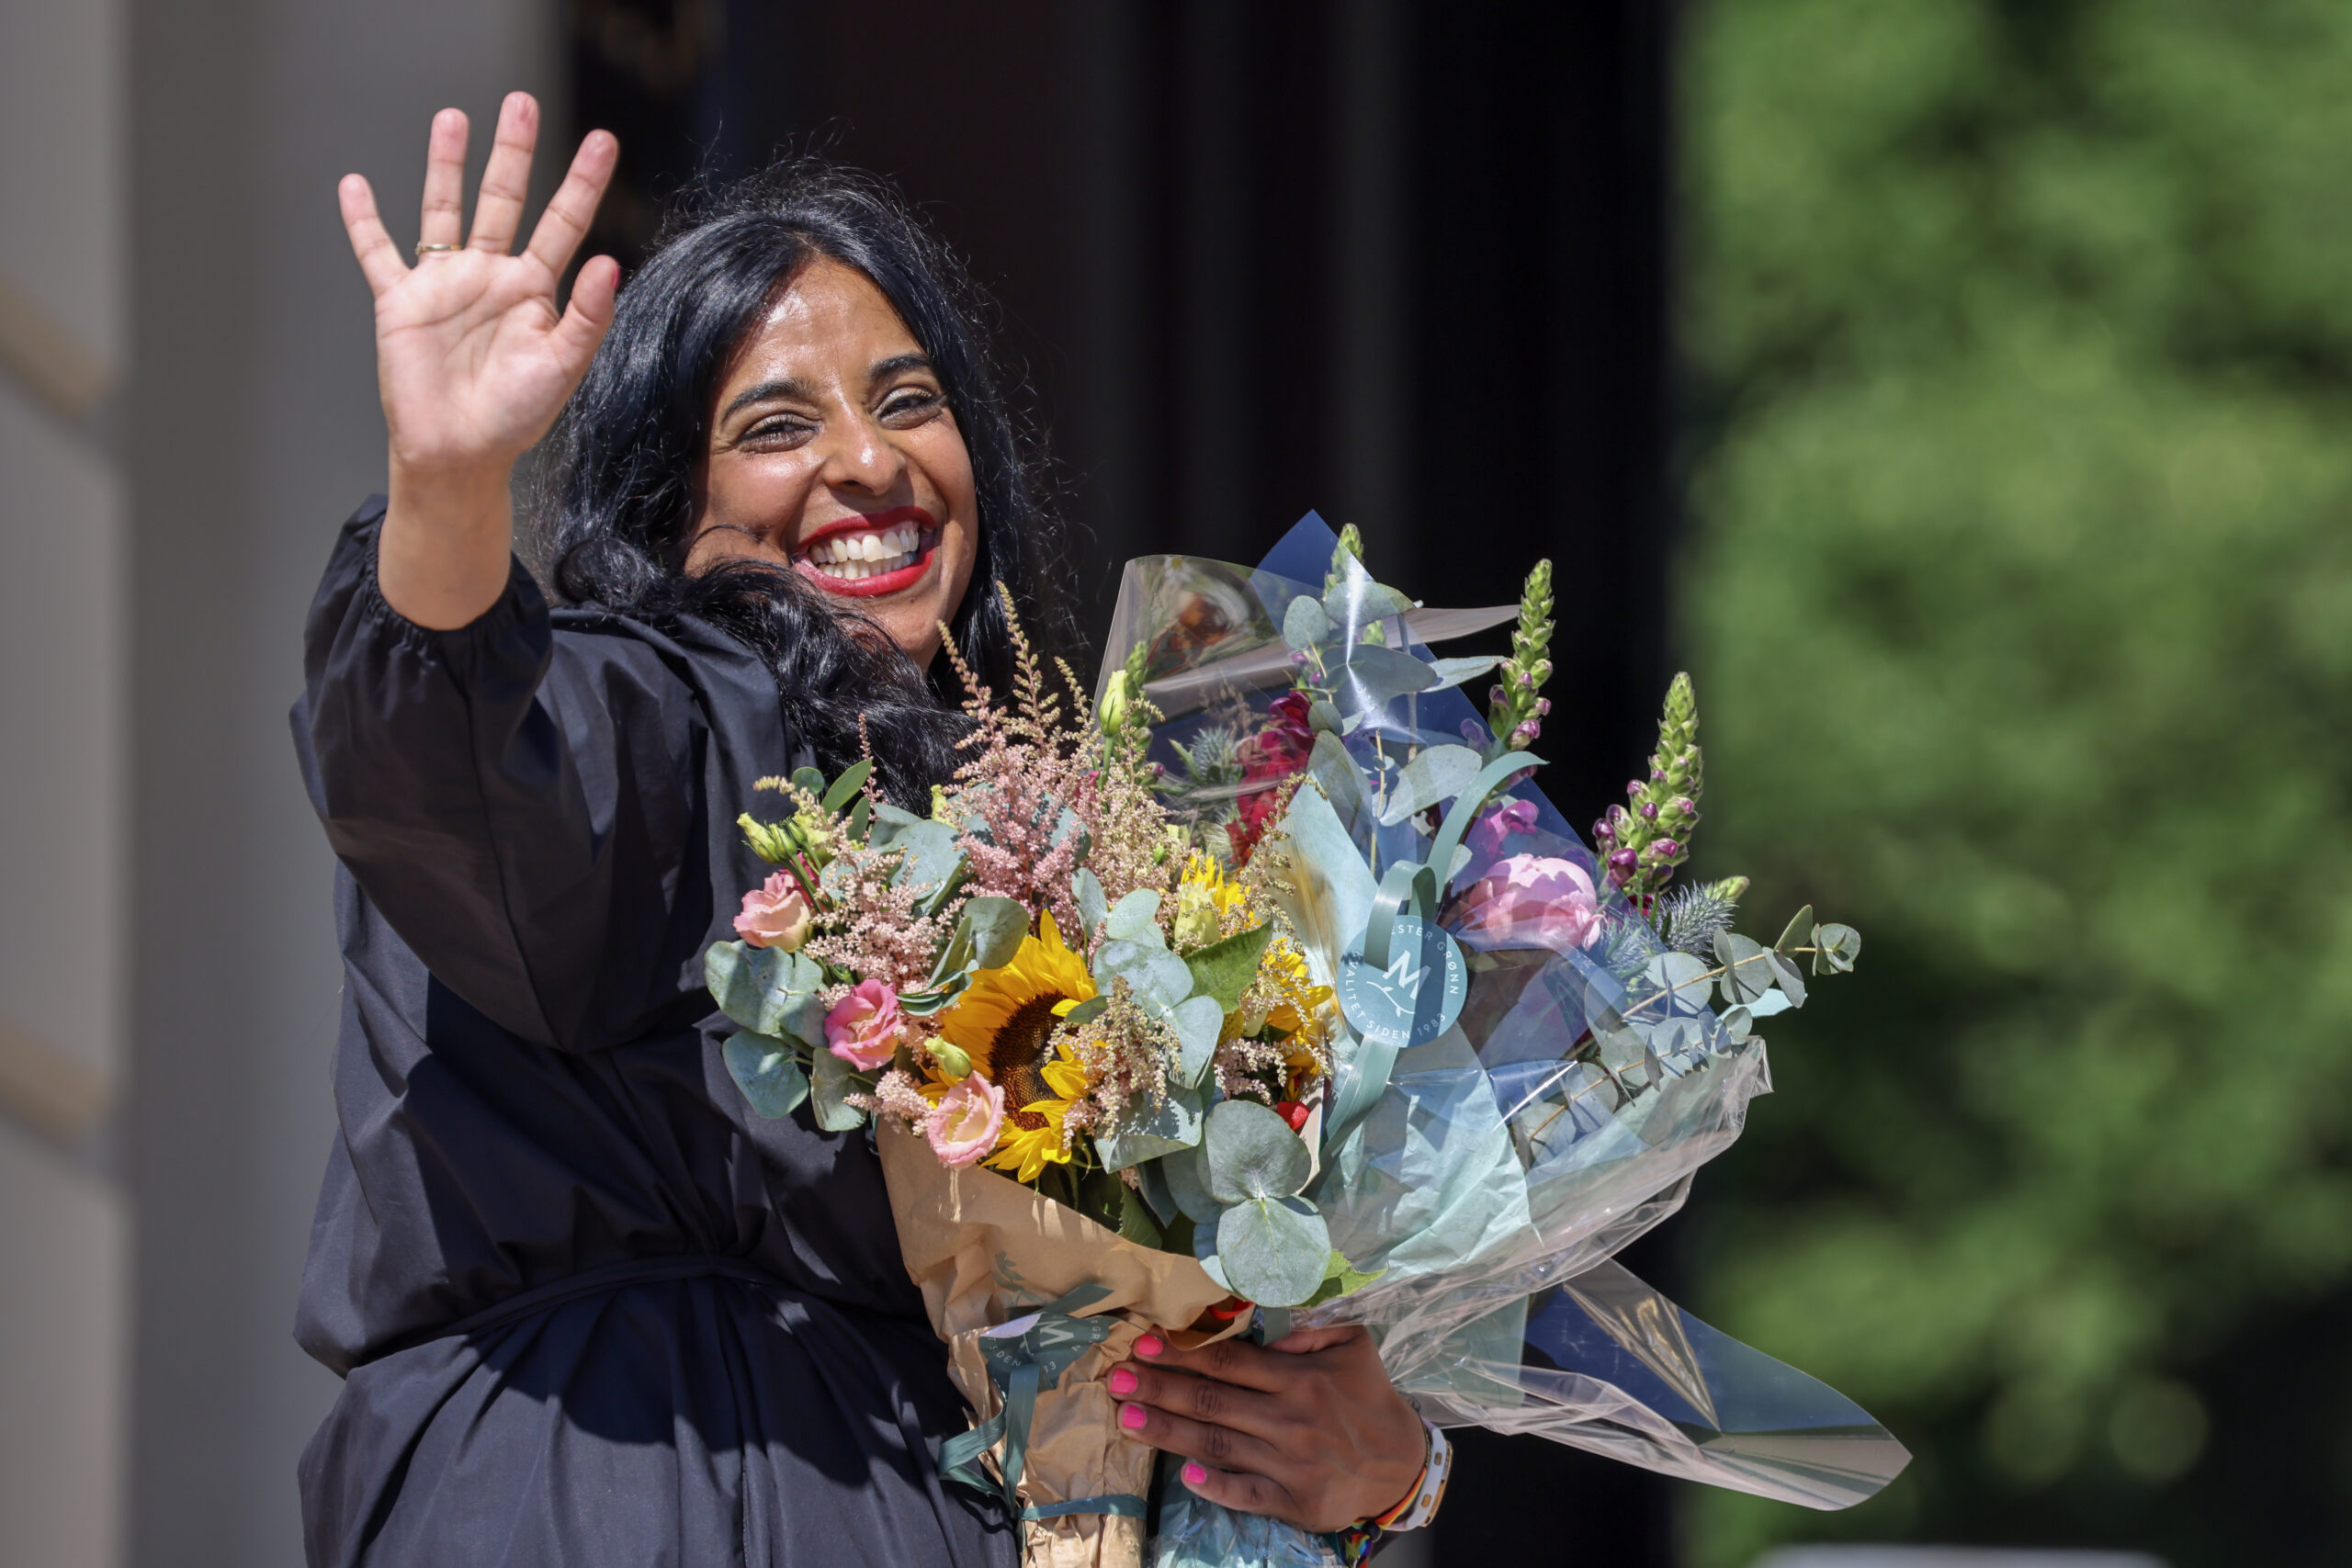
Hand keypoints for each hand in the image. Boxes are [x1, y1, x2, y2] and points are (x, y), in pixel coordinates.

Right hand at [337, 92, 618, 626]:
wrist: (458, 453)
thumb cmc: (515, 417)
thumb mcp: (562, 367)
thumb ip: (586, 316)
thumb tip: (611, 261)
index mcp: (534, 291)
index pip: (563, 224)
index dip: (582, 183)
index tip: (603, 141)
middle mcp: (491, 278)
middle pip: (504, 200)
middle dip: (514, 152)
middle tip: (522, 103)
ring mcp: (445, 286)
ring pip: (444, 209)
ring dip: (446, 165)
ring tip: (452, 118)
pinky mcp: (400, 302)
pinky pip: (378, 252)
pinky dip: (362, 221)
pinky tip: (353, 185)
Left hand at [1109, 1324, 1426, 1533]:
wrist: (1400, 1464)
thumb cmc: (1368, 1399)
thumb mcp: (1353, 1345)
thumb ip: (1312, 1330)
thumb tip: (1272, 1330)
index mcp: (1299, 1379)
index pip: (1228, 1362)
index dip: (1182, 1353)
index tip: (1142, 1344)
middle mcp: (1289, 1419)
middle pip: (1212, 1401)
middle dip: (1160, 1388)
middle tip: (1116, 1380)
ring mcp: (1288, 1462)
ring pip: (1217, 1444)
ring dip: (1168, 1431)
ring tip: (1126, 1420)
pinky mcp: (1291, 1500)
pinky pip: (1246, 1493)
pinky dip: (1215, 1486)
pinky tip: (1184, 1475)